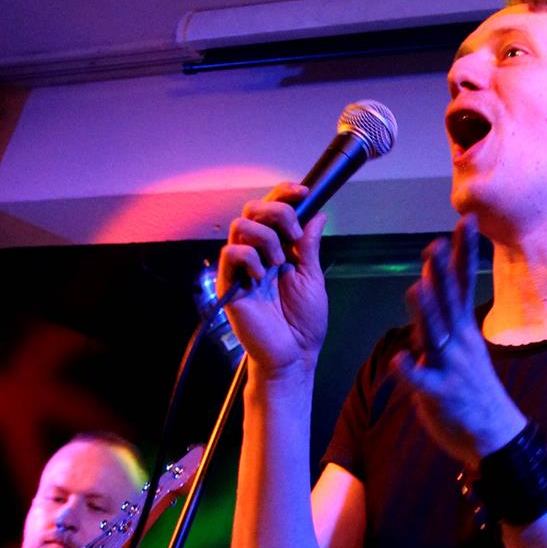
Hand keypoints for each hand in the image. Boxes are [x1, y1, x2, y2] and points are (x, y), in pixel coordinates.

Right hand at [219, 185, 327, 385]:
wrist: (294, 355)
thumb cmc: (303, 323)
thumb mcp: (313, 277)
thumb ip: (310, 245)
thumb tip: (318, 214)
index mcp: (278, 249)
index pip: (273, 210)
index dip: (285, 194)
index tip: (304, 192)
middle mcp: (257, 253)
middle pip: (254, 208)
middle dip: (277, 212)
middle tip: (293, 234)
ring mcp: (241, 267)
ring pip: (242, 225)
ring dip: (266, 237)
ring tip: (280, 263)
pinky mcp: (228, 283)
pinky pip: (231, 252)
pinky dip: (250, 257)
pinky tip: (262, 276)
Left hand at [389, 215, 526, 467]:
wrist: (496, 436)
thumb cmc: (476, 390)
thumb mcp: (465, 347)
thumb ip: (445, 317)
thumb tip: (428, 284)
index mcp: (464, 329)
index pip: (463, 281)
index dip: (463, 251)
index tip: (466, 219)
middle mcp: (460, 343)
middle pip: (449, 301)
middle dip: (441, 273)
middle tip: (434, 244)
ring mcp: (451, 368)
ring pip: (436, 336)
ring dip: (426, 313)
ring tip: (416, 289)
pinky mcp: (440, 395)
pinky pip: (423, 382)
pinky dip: (411, 371)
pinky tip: (400, 361)